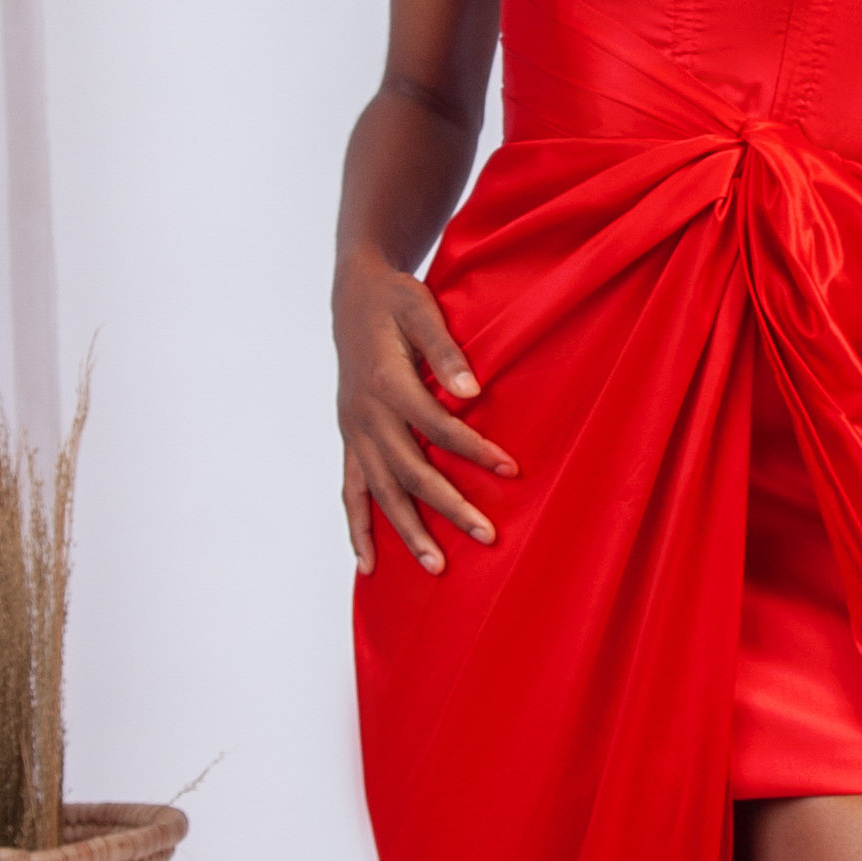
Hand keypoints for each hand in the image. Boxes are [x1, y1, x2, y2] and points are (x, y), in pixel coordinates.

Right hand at [336, 246, 515, 575]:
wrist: (354, 293)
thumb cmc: (395, 300)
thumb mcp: (421, 309)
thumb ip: (444, 351)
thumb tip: (472, 392)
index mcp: (386, 383)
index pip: (436, 427)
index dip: (474, 451)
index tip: (511, 471)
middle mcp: (366, 416)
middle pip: (410, 472)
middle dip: (449, 507)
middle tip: (487, 536)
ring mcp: (354, 433)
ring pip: (381, 492)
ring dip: (408, 531)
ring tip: (437, 566)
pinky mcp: (350, 440)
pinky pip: (350, 493)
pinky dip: (358, 529)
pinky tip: (369, 566)